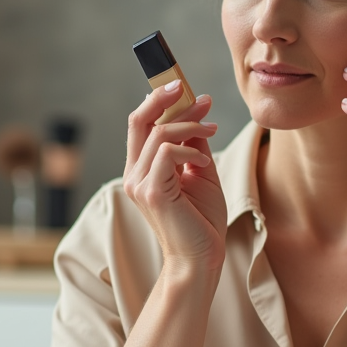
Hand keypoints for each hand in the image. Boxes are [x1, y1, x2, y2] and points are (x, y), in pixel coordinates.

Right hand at [123, 82, 226, 278]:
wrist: (201, 258)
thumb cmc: (201, 220)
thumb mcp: (200, 173)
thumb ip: (193, 145)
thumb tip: (197, 113)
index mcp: (141, 169)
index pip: (141, 124)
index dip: (160, 102)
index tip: (187, 90)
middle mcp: (134, 174)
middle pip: (139, 120)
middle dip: (164, 98)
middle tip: (189, 89)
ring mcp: (139, 183)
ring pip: (159, 133)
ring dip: (190, 125)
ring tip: (212, 130)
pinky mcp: (151, 192)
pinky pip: (167, 152)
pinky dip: (189, 149)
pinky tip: (203, 161)